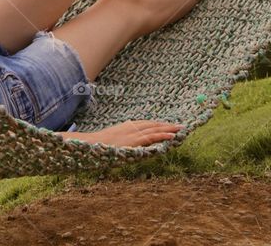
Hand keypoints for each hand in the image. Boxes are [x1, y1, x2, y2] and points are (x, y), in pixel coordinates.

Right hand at [57, 120, 183, 147]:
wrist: (90, 144)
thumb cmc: (98, 145)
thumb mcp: (111, 141)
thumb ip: (121, 141)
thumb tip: (125, 146)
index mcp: (126, 126)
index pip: (146, 124)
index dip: (158, 125)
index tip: (168, 125)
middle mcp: (131, 127)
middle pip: (152, 125)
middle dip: (166, 125)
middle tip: (180, 125)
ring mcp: (133, 133)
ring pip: (155, 129)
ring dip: (169, 129)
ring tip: (180, 129)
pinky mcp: (134, 140)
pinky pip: (151, 137)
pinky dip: (162, 135)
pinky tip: (172, 136)